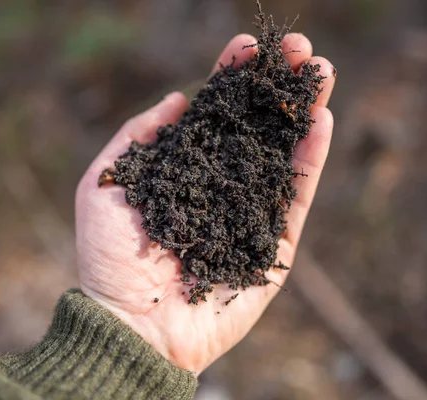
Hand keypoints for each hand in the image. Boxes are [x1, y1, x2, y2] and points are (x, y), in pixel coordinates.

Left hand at [75, 33, 335, 374]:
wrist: (131, 326)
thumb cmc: (109, 260)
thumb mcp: (105, 184)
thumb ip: (136, 138)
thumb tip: (176, 101)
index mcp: (186, 172)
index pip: (215, 116)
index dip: (232, 80)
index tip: (248, 46)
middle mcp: (222, 187)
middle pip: (256, 129)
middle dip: (276, 88)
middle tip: (299, 49)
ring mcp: (250, 214)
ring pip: (283, 156)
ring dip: (303, 112)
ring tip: (321, 72)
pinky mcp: (273, 246)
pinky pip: (295, 199)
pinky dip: (310, 162)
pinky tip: (320, 122)